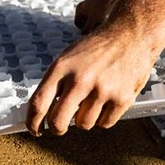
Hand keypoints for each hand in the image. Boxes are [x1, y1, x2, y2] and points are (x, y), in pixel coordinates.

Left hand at [26, 29, 153, 135]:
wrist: (132, 34)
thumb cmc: (97, 48)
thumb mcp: (68, 57)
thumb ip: (54, 82)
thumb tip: (41, 111)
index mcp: (62, 68)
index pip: (39, 103)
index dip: (32, 122)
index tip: (34, 130)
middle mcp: (80, 80)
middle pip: (58, 121)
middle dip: (57, 128)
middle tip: (60, 127)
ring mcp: (102, 90)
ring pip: (83, 124)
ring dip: (84, 118)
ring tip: (91, 101)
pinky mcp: (122, 98)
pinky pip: (104, 124)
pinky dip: (104, 118)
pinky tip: (107, 101)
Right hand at [74, 0, 119, 33]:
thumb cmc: (100, 6)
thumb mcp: (93, 20)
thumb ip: (87, 29)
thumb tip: (83, 34)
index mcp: (79, 10)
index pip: (77, 24)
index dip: (83, 28)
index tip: (90, 30)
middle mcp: (83, 9)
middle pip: (84, 23)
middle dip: (91, 26)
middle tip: (97, 25)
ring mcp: (90, 8)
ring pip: (91, 21)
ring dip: (96, 23)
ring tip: (102, 20)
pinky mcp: (98, 9)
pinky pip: (97, 18)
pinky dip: (100, 20)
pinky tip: (104, 18)